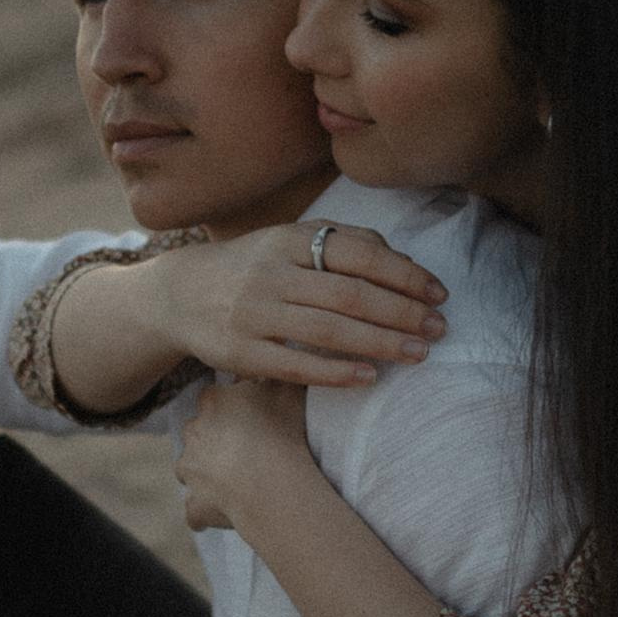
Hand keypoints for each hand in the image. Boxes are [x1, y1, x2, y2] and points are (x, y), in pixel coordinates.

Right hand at [153, 222, 446, 388]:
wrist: (178, 295)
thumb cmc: (253, 267)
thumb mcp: (289, 241)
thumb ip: (344, 243)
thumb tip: (403, 261)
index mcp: (290, 239)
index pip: (359, 253)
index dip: (405, 274)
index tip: (439, 294)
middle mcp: (271, 273)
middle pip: (350, 294)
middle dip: (402, 313)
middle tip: (439, 329)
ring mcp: (254, 314)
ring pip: (329, 329)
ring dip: (381, 343)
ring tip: (417, 354)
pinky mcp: (241, 353)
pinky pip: (296, 364)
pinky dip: (337, 372)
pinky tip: (370, 377)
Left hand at [175, 377, 316, 533]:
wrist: (270, 482)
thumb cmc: (282, 432)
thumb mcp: (289, 390)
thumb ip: (280, 374)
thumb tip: (281, 361)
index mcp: (213, 402)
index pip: (216, 398)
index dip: (232, 409)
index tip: (251, 418)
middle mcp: (193, 432)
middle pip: (200, 432)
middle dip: (216, 439)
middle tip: (247, 449)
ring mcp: (190, 469)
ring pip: (191, 468)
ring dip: (207, 473)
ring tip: (236, 481)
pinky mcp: (195, 503)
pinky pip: (196, 511)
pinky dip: (205, 513)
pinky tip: (220, 516)